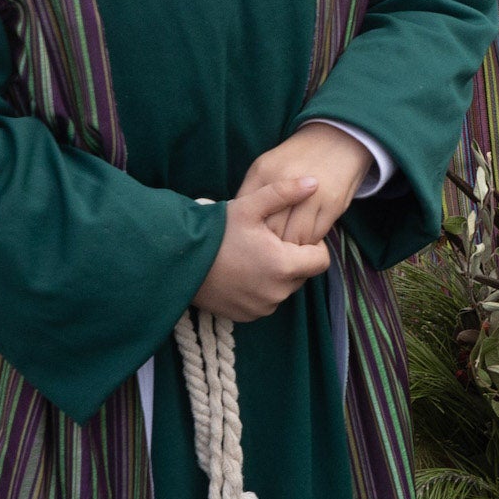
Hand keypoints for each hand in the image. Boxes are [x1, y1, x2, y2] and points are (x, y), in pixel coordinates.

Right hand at [196, 174, 334, 321]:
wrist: (177, 262)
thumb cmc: (214, 232)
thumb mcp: (249, 207)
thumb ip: (284, 193)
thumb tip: (314, 182)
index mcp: (283, 266)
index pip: (321, 260)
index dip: (313, 246)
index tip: (292, 235)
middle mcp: (277, 293)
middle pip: (302, 274)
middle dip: (292, 259)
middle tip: (268, 243)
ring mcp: (261, 308)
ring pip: (284, 289)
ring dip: (277, 275)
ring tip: (252, 257)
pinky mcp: (246, 316)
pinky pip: (265, 302)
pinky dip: (260, 290)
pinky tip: (242, 273)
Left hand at [237, 121, 368, 246]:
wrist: (339, 138)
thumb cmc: (298, 157)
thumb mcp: (268, 166)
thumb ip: (253, 192)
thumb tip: (241, 224)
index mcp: (264, 173)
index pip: (249, 214)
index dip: (250, 232)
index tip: (253, 239)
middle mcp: (286, 182)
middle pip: (271, 229)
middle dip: (269, 245)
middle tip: (269, 253)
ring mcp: (312, 194)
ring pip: (294, 237)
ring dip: (291, 249)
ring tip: (289, 252)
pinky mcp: (333, 203)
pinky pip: (316, 235)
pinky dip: (310, 243)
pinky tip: (307, 241)